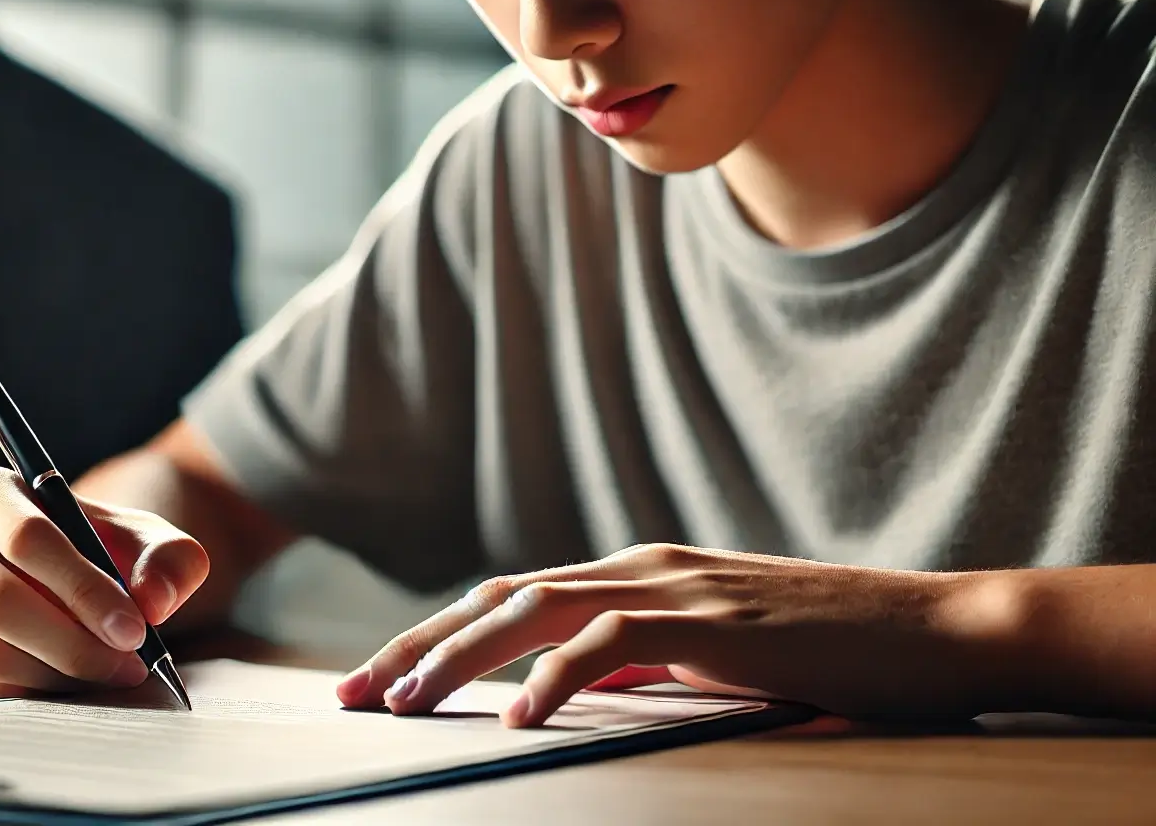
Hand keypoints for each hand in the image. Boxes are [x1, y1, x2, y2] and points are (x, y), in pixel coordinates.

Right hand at [0, 465, 208, 698]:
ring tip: (107, 674)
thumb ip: (168, 559)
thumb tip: (153, 601)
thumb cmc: (99, 548)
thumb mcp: (145, 538)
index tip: (135, 630)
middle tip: (128, 665)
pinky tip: (66, 684)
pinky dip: (25, 693)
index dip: (85, 590)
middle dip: (73, 644)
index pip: (28, 538)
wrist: (60, 570)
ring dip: (56, 674)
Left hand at [338, 544, 1021, 726]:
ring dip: (458, 660)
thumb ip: (643, 660)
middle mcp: (639, 567)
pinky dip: (554, 679)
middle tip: (352, 697)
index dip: (435, 639)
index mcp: (633, 574)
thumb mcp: (713, 656)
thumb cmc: (830, 652)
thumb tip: (573, 690)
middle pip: (496, 598)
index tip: (378, 685)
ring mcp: (675, 587)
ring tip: (403, 707)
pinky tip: (516, 720)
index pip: (507, 598)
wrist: (935, 630)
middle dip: (415, 647)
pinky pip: (612, 641)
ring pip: (533, 611)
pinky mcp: (713, 623)